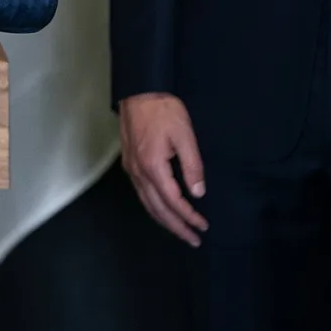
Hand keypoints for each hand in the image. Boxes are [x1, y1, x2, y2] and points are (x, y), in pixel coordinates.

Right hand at [118, 92, 207, 246]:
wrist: (139, 89)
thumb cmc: (164, 110)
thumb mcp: (185, 135)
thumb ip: (192, 166)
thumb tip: (198, 194)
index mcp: (153, 167)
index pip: (173, 201)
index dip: (188, 217)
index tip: (203, 226)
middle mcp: (138, 172)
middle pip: (156, 208)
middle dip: (175, 227)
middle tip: (193, 240)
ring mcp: (130, 167)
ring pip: (146, 203)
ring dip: (163, 219)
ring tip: (179, 230)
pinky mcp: (128, 161)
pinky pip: (140, 192)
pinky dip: (153, 206)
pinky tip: (161, 207)